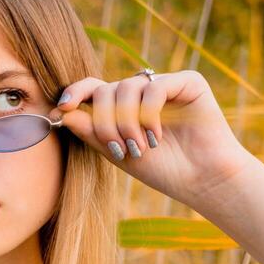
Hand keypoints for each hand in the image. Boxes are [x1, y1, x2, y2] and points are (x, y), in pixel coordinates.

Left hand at [49, 70, 249, 206]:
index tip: (63, 107)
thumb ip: (90, 132)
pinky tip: (156, 137)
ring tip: (139, 147)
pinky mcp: (187, 82)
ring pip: (127, 87)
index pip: (92, 88)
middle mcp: (141, 92)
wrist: (202, 180)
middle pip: (105, 90)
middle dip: (105, 122)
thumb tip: (61, 111)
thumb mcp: (117, 153)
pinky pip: (154, 88)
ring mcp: (163, 85)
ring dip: (127, 122)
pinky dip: (149, 115)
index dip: (75, 92)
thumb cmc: (161, 170)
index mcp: (122, 106)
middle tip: (119, 149)